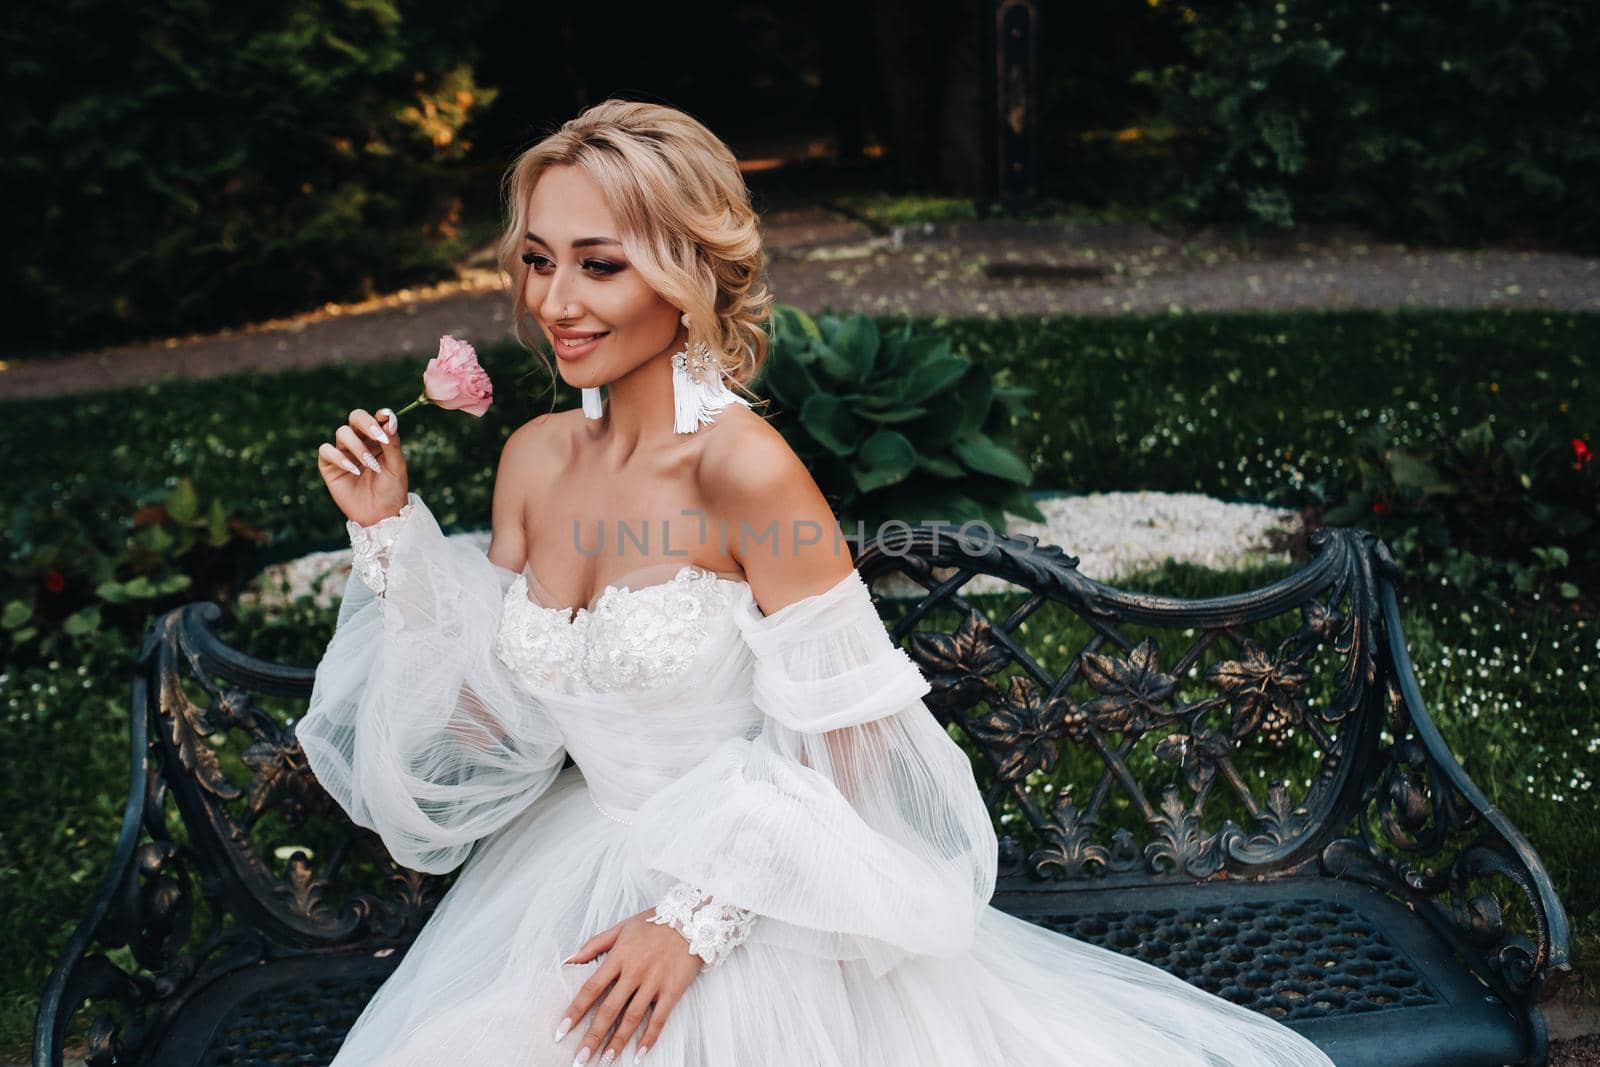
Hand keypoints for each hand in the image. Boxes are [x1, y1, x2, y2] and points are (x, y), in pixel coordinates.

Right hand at [316, 406, 408, 526]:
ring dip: (358, 447)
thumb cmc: (392, 490)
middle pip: (355, 417)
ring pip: (342, 433)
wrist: (381, 515)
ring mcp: (344, 452)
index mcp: (378, 439)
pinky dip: (340, 457)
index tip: (386, 418)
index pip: (376, 418)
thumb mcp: (397, 466)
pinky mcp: (329, 465)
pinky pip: (326, 450)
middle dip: (366, 423)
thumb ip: (392, 443)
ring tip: (371, 465)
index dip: (380, 415)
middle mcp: (360, 442)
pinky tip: (354, 470)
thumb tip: (389, 419)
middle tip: (378, 436)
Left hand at [555, 906, 702, 1064]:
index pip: (591, 988)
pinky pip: (659, 1018)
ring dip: (617, 1042)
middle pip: (609, 1009)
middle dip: (592, 1036)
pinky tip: (640, 1053)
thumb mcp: (621, 927)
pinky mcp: (673, 990)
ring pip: (632, 1018)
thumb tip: (569, 960)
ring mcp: (654, 982)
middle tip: (580, 1057)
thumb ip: (594, 945)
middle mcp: (634, 972)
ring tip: (605, 1060)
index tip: (562, 1030)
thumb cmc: (654, 922)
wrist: (692, 918)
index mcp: (619, 957)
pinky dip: (650, 1037)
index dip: (575, 1011)